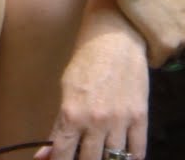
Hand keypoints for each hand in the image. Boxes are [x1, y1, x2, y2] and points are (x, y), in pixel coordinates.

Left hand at [33, 24, 149, 159]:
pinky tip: (121, 157)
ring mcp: (120, 120)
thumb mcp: (65, 89)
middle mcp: (96, 121)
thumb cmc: (86, 60)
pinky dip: (129, 159)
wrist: (116, 37)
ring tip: (98, 154)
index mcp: (72, 113)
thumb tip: (44, 156)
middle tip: (80, 155)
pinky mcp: (140, 117)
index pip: (63, 154)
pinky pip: (137, 151)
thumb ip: (58, 126)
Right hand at [111, 0, 184, 65]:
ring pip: (169, 50)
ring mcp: (184, 35)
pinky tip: (136, 45)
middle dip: (165, 35)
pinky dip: (147, 55)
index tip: (154, 17)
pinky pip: (157, 59)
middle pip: (181, 39)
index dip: (170, 22)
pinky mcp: (167, 45)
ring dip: (156, 45)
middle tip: (144, 26)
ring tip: (138, 35)